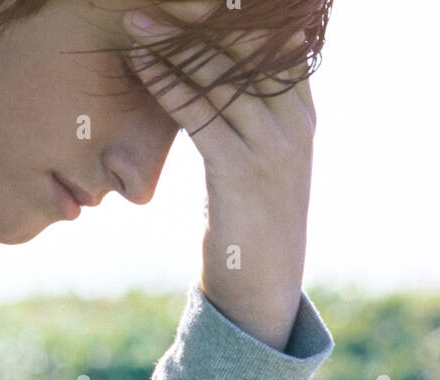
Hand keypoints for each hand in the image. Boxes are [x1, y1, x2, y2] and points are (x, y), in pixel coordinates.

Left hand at [122, 4, 316, 350]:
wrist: (262, 291)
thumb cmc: (253, 227)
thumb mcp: (261, 164)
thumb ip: (251, 119)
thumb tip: (221, 81)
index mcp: (302, 115)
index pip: (276, 42)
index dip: (241, 13)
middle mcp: (294, 124)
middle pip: (248, 47)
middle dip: (204, 17)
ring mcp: (270, 148)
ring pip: (220, 74)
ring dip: (174, 42)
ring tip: (137, 20)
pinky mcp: (239, 172)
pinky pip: (198, 113)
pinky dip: (167, 84)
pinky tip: (141, 65)